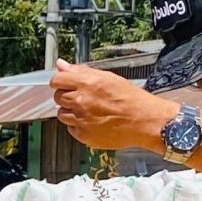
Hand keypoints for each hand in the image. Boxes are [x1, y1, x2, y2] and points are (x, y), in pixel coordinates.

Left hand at [50, 61, 168, 150]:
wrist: (144, 121)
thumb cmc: (130, 98)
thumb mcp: (107, 78)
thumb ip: (81, 71)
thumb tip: (61, 65)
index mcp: (87, 83)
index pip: (57, 80)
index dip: (60, 82)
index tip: (64, 84)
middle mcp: (81, 101)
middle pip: (58, 97)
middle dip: (67, 96)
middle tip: (83, 98)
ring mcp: (81, 119)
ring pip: (62, 114)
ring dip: (71, 112)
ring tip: (90, 111)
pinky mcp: (83, 135)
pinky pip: (71, 129)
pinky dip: (78, 126)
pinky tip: (93, 122)